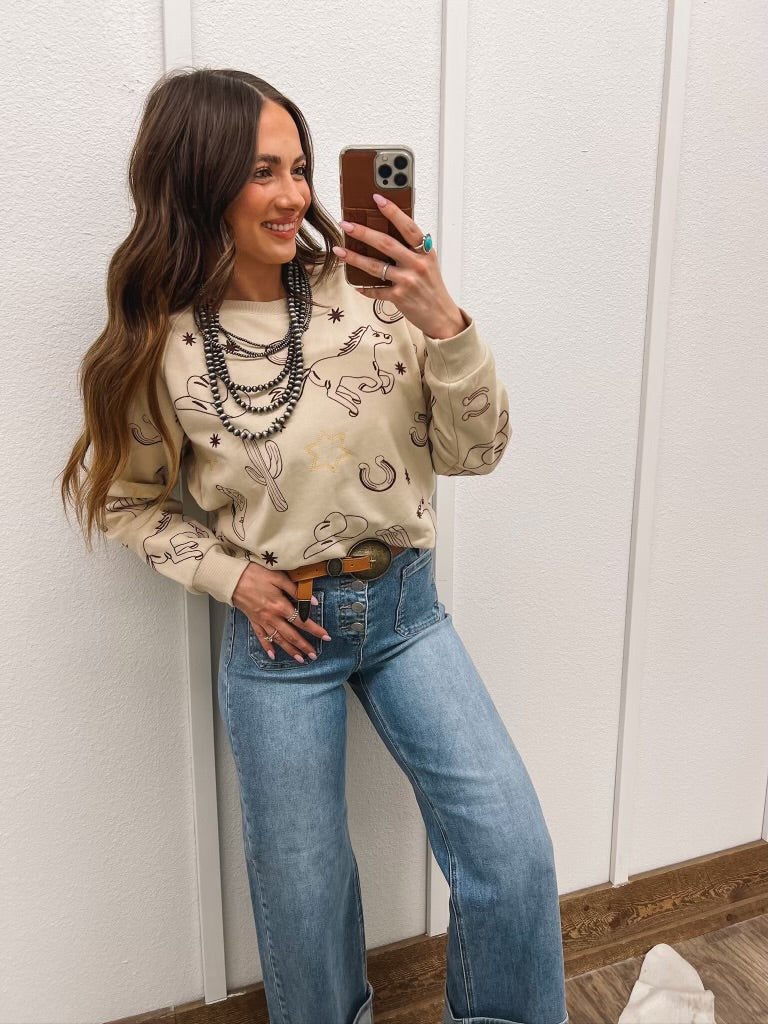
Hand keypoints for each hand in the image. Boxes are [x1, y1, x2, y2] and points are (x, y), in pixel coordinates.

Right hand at [232, 563, 329, 661]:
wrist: (231, 579)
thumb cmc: (255, 574)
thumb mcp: (278, 577)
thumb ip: (295, 590)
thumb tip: (313, 601)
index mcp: (279, 605)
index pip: (301, 620)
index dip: (315, 629)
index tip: (326, 636)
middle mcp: (271, 617)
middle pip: (291, 635)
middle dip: (304, 646)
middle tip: (314, 655)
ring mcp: (262, 621)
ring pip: (278, 639)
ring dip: (290, 650)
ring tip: (300, 659)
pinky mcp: (253, 621)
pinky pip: (261, 637)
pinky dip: (267, 647)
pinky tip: (273, 655)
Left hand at [333, 194, 466, 338]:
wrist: (442, 316)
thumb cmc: (432, 287)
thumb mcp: (428, 263)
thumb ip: (413, 249)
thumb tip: (390, 231)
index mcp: (425, 252)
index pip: (408, 227)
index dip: (393, 212)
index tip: (377, 199)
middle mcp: (417, 264)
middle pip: (386, 244)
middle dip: (363, 232)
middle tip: (346, 224)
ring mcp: (408, 281)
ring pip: (376, 266)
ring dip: (355, 258)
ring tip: (339, 250)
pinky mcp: (399, 297)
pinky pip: (377, 290)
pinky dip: (366, 288)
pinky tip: (356, 284)